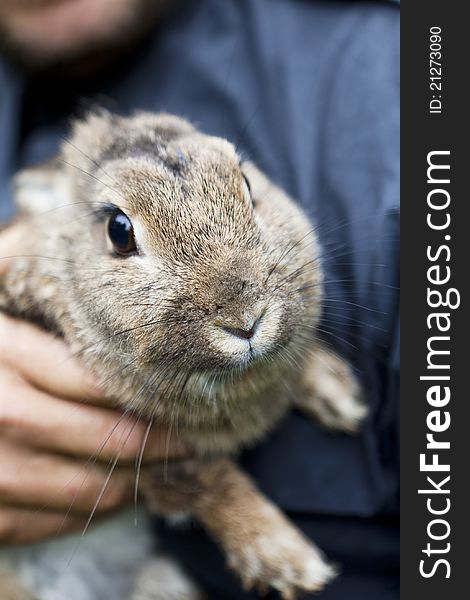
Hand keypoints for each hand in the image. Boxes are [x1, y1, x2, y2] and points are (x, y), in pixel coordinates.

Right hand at [0, 313, 185, 543]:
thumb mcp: (9, 326)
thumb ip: (58, 336)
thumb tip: (132, 359)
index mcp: (6, 355)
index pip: (103, 384)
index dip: (155, 398)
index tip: (187, 399)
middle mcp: (1, 413)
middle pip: (107, 439)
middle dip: (161, 444)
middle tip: (192, 439)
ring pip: (87, 488)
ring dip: (135, 483)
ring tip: (162, 469)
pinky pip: (52, 524)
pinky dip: (93, 513)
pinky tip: (114, 495)